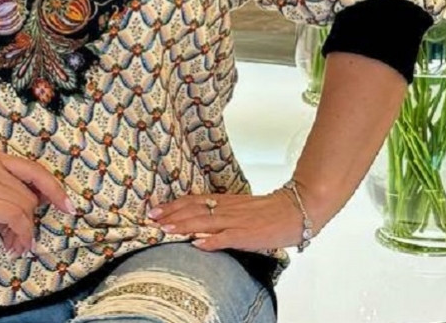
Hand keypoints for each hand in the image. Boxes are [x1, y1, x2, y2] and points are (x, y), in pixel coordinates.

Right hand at [0, 149, 74, 257]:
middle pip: (32, 194)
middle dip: (30, 221)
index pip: (35, 170)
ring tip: (14, 244)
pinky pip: (15, 216)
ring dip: (25, 232)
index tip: (70, 208)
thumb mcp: (0, 203)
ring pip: (25, 207)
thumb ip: (22, 196)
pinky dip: (20, 234)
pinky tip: (12, 246)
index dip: (55, 189)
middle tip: (20, 239)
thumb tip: (55, 198)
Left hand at [147, 190, 305, 252]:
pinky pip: (226, 238)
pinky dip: (211, 241)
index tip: (155, 210)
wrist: (294, 210)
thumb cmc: (268, 211)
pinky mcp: (246, 235)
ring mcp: (235, 222)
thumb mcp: (240, 206)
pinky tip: (197, 245)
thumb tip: (199, 221)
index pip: (193, 200)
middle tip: (152, 219)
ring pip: (204, 222)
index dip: (173, 205)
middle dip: (171, 215)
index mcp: (225, 201)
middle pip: (193, 210)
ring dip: (183, 226)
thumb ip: (220, 210)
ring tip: (166, 229)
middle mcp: (226, 209)